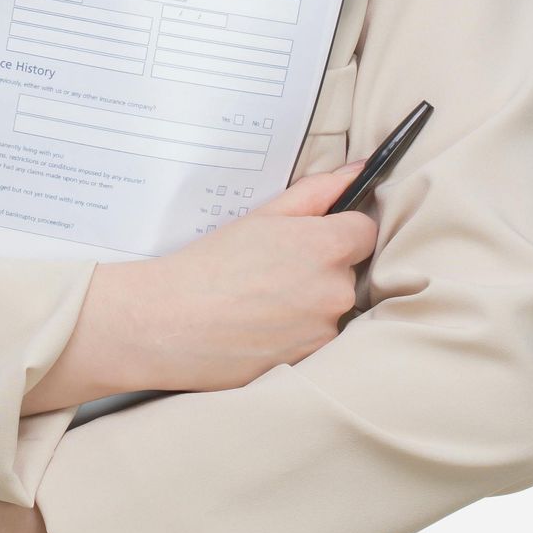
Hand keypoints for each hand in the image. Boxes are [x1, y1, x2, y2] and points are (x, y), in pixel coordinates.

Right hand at [25, 158, 379, 408]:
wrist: (167, 323)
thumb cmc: (209, 266)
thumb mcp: (262, 217)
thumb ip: (316, 193)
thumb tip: (358, 171)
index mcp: (326, 246)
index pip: (365, 232)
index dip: (338, 230)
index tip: (308, 239)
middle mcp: (335, 291)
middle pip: (349, 271)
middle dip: (321, 268)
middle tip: (272, 272)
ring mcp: (324, 331)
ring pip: (332, 308)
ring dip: (310, 304)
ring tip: (260, 302)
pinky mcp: (309, 362)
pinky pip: (316, 339)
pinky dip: (295, 334)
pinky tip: (260, 328)